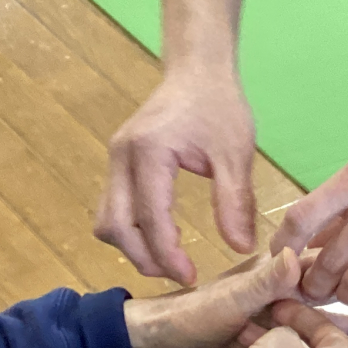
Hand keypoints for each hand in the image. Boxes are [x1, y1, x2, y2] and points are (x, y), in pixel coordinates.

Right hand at [97, 68, 256, 286]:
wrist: (198, 70)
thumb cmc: (220, 106)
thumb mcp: (235, 153)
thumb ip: (235, 201)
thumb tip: (240, 248)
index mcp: (149, 152)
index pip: (149, 217)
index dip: (167, 254)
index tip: (191, 278)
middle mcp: (121, 157)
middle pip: (115, 226)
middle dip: (144, 258)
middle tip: (180, 276)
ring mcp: (114, 159)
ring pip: (107, 220)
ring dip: (133, 247)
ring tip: (170, 260)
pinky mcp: (117, 163)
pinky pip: (114, 207)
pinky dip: (131, 230)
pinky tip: (163, 236)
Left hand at [124, 249, 347, 347]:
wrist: (159, 344)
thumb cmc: (190, 319)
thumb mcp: (230, 301)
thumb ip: (263, 282)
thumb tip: (296, 255)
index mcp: (266, 272)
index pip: (313, 261)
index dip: (344, 259)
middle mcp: (272, 285)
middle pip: (320, 283)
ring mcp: (269, 309)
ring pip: (313, 309)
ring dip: (341, 313)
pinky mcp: (264, 332)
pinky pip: (300, 330)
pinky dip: (320, 333)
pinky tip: (336, 340)